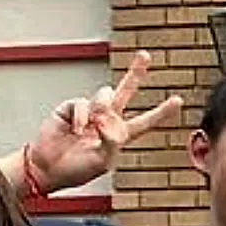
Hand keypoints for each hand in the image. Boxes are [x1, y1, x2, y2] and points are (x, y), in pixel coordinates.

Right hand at [19, 53, 183, 194]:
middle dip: (135, 72)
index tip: (178, 100)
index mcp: (119, 135)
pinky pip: (82, 103)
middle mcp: (106, 120)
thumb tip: (108, 121)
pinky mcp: (71, 108)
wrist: (47, 168)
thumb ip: (112, 142)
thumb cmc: (76, 170)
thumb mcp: (103, 162)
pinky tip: (75, 130)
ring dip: (101, 108)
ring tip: (92, 128)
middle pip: (125, 91)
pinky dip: (81, 117)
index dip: (161, 112)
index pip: (145, 122)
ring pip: (105, 94)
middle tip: (145, 55)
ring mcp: (89, 112)